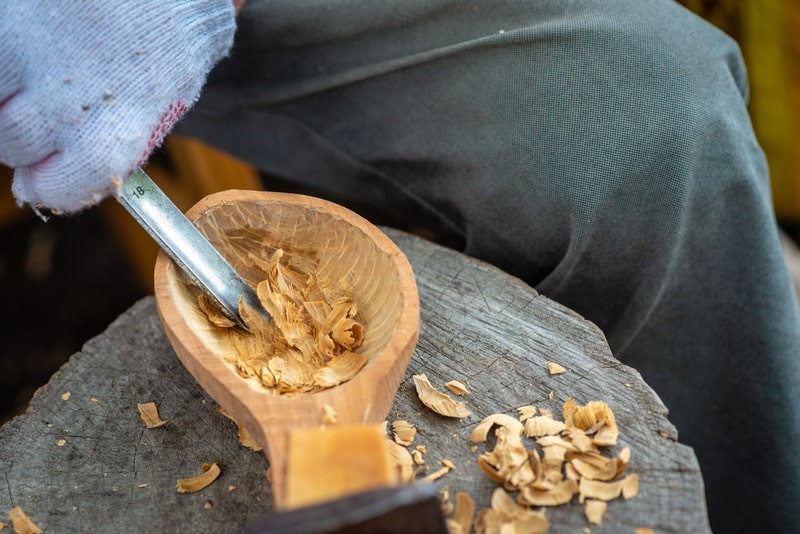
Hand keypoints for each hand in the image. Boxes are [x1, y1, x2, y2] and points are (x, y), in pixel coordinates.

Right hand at [0, 0, 235, 213]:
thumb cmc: (167, 38)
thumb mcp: (165, 97)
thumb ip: (121, 137)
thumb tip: (65, 174)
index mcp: (127, 121)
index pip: (68, 182)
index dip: (48, 189)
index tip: (41, 184)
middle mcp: (76, 92)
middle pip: (15, 144)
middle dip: (20, 142)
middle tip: (35, 122)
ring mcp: (37, 52)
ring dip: (0, 105)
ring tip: (26, 90)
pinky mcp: (12, 20)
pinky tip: (17, 62)